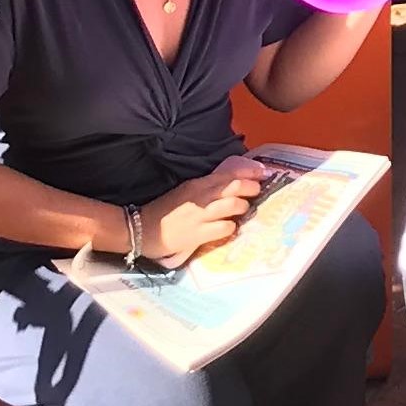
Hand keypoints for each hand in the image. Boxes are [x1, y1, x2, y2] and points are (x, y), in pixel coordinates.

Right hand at [144, 157, 269, 266]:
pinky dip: (231, 228)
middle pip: (234, 187)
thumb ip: (207, 188)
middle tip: (258, 190)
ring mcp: (200, 215)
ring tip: (244, 210)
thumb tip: (231, 188)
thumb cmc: (165, 210)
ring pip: (233, 206)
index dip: (249, 172)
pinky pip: (224, 229)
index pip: (229, 173)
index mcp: (198, 184)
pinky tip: (230, 229)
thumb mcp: (186, 192)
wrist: (141, 229)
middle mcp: (201, 197)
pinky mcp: (197, 234)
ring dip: (243, 207)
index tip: (264, 171)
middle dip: (251, 187)